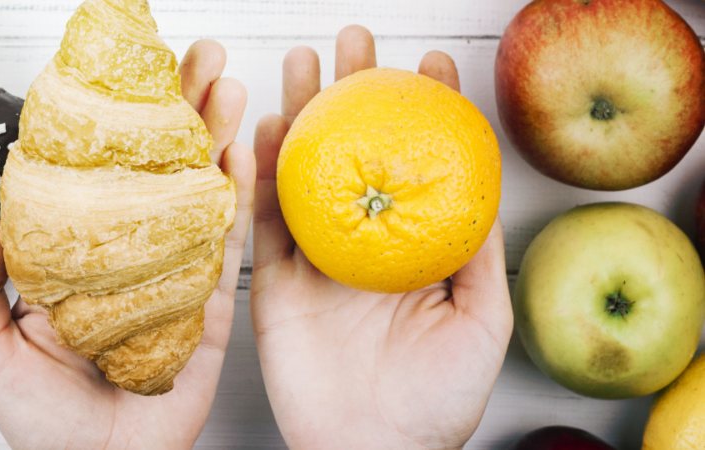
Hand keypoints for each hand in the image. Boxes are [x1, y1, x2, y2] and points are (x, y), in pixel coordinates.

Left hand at [0, 40, 254, 449]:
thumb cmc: (40, 423)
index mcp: (82, 262)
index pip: (103, 179)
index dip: (118, 129)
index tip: (130, 83)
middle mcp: (134, 258)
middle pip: (162, 172)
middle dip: (181, 111)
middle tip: (195, 61)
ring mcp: (177, 276)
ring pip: (200, 194)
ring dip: (216, 136)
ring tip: (226, 86)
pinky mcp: (211, 305)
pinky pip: (226, 243)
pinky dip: (236, 195)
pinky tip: (241, 153)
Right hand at [251, 26, 512, 449]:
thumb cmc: (437, 401)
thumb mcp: (481, 323)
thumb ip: (477, 255)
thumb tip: (481, 185)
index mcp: (408, 250)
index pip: (416, 166)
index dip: (422, 113)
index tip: (428, 67)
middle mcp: (359, 246)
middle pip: (351, 155)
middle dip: (353, 93)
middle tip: (355, 42)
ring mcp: (313, 262)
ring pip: (300, 176)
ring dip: (299, 117)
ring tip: (303, 65)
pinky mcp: (272, 286)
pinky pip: (261, 224)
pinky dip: (259, 177)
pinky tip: (265, 132)